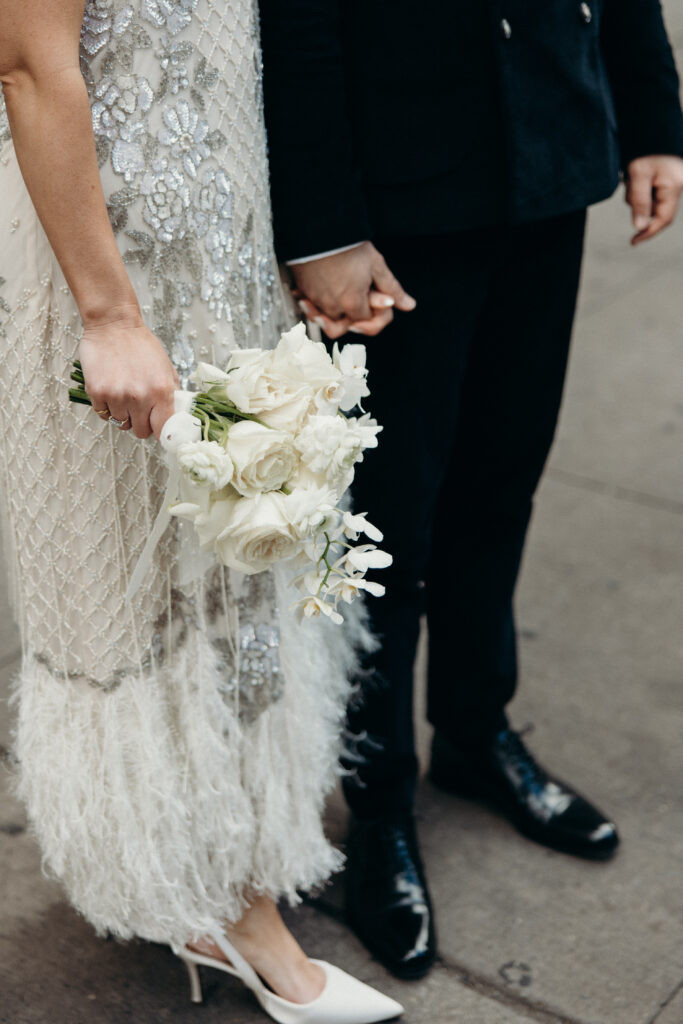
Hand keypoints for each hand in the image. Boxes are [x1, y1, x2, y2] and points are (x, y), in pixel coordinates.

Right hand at [79, 306, 179, 439]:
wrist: (114, 324)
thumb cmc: (141, 345)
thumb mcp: (166, 368)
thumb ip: (172, 394)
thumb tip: (176, 417)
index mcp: (161, 391)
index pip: (164, 429)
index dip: (161, 432)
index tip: (158, 429)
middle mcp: (140, 397)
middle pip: (141, 432)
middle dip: (141, 423)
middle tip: (139, 409)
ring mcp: (117, 396)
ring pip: (121, 423)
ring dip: (123, 414)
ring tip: (123, 393)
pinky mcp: (97, 393)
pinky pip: (104, 415)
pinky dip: (107, 408)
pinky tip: (111, 390)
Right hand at [290, 241, 415, 338]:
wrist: (319, 230)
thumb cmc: (348, 246)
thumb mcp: (376, 266)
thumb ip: (392, 289)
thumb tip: (408, 305)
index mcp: (353, 303)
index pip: (366, 322)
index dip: (373, 311)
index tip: (373, 297)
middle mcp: (333, 306)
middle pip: (345, 327)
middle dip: (353, 318)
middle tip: (357, 299)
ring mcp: (315, 300)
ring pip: (325, 320)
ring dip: (334, 314)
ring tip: (340, 296)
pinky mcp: (303, 291)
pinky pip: (310, 308)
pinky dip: (316, 305)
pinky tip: (323, 291)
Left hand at [625, 155, 682, 244]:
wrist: (651, 131)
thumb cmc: (646, 150)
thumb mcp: (638, 174)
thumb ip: (639, 201)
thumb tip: (639, 227)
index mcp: (674, 186)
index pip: (663, 219)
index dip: (648, 233)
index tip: (633, 242)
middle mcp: (677, 187)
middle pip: (653, 211)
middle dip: (638, 204)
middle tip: (631, 184)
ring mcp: (671, 185)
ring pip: (648, 203)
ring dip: (636, 196)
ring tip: (634, 176)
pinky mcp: (663, 182)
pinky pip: (648, 195)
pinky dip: (639, 190)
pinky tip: (637, 176)